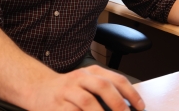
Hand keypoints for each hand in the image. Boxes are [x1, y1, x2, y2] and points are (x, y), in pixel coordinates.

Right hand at [29, 65, 144, 110]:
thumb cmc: (69, 88)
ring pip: (87, 101)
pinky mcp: (55, 105)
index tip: (140, 107)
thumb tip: (128, 106)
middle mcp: (81, 78)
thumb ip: (106, 90)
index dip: (131, 93)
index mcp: (93, 72)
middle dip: (117, 102)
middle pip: (103, 86)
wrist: (38, 88)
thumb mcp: (88, 82)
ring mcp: (67, 91)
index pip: (116, 79)